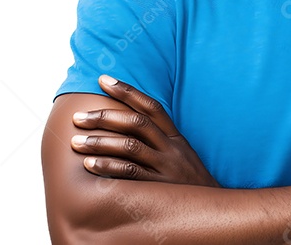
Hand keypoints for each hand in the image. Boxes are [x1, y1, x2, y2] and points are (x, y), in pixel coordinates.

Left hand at [70, 75, 219, 186]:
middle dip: (104, 117)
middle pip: (136, 123)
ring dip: (100, 142)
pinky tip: (89, 165)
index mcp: (176, 138)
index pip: (151, 107)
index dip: (127, 91)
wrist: (213, 211)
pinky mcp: (159, 189)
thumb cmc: (189, 182)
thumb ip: (160, 140)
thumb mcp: (181, 156)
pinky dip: (108, 167)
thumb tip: (128, 123)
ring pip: (130, 147)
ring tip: (77, 142)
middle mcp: (171, 149)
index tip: (103, 79)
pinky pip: (130, 174)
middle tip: (78, 118)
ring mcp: (166, 168)